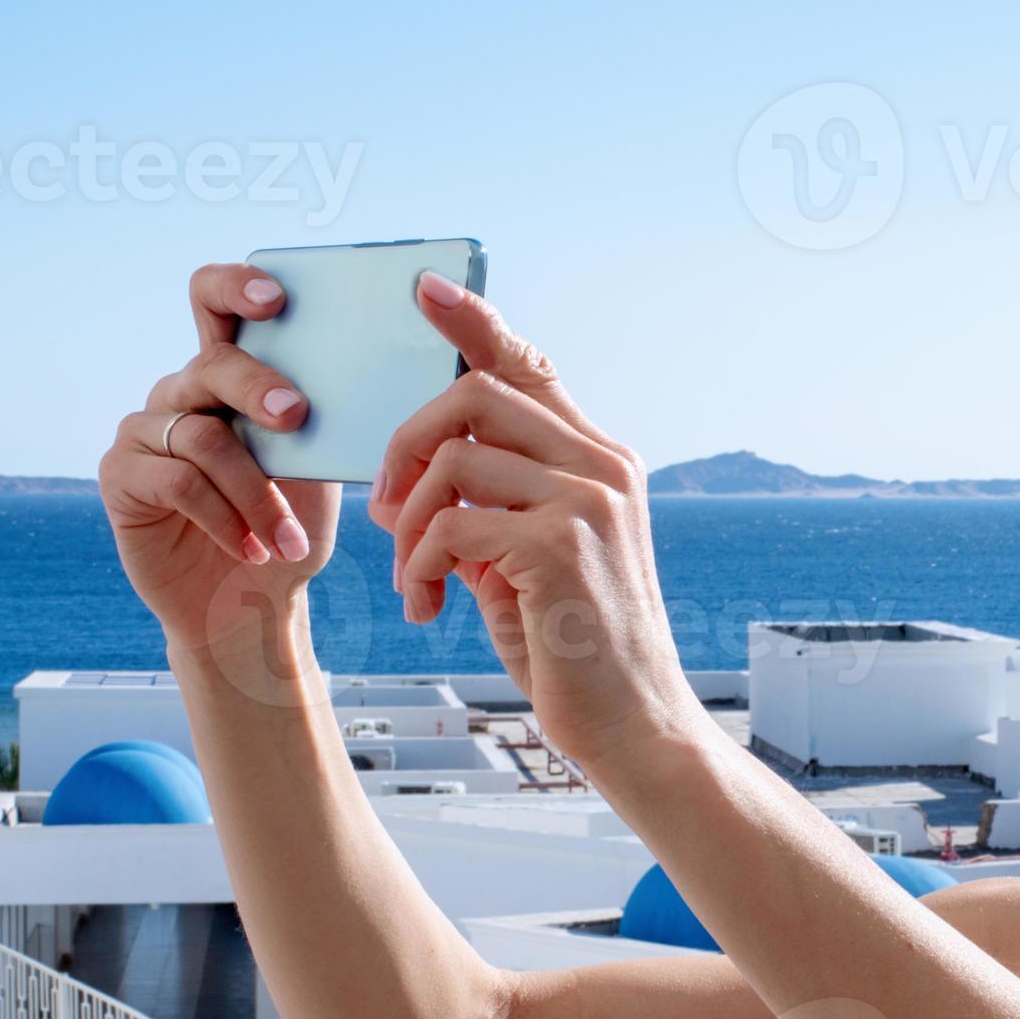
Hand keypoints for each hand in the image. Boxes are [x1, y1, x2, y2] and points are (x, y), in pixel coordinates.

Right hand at [98, 263, 341, 652]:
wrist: (246, 609)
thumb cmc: (289, 532)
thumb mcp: (319, 475)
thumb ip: (324, 425)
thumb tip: (369, 381)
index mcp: (230, 377)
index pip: (214, 303)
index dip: (234, 287)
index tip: (274, 297)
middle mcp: (181, 394)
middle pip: (212, 366)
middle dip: (259, 389)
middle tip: (297, 418)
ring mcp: (145, 433)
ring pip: (203, 437)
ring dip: (256, 493)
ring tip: (288, 540)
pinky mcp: (121, 476)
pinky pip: (176, 480)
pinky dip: (225, 518)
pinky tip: (254, 550)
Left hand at [371, 277, 706, 778]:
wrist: (635, 728)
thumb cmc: (577, 652)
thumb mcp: (529, 564)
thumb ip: (494, 508)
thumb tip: (427, 479)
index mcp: (601, 462)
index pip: (529, 368)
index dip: (474, 323)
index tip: (425, 290)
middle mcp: (603, 466)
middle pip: (474, 395)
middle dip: (405, 443)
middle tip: (384, 507)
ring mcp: (587, 502)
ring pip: (454, 457)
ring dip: (407, 518)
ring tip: (409, 574)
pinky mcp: (560, 547)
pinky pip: (449, 525)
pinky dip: (417, 566)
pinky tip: (426, 607)